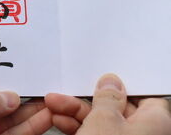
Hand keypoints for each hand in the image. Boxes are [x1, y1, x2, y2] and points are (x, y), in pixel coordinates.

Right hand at [45, 73, 170, 134]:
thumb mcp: (102, 119)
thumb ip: (107, 98)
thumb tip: (112, 84)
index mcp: (156, 125)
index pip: (145, 97)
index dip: (121, 87)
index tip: (99, 80)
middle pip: (119, 111)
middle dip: (88, 101)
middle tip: (65, 94)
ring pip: (104, 125)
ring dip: (76, 115)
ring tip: (53, 108)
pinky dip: (79, 129)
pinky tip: (59, 122)